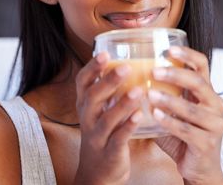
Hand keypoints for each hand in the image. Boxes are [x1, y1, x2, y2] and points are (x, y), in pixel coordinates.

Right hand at [74, 52, 143, 184]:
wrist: (97, 170)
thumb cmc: (103, 130)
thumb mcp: (99, 109)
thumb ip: (108, 89)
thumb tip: (128, 60)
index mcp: (85, 103)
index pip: (82, 82)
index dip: (92, 67)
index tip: (104, 53)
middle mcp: (87, 117)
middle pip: (93, 97)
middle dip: (108, 81)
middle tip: (126, 67)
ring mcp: (97, 135)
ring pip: (106, 119)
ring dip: (122, 104)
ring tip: (139, 90)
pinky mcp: (110, 152)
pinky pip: (118, 139)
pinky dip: (128, 127)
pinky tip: (140, 116)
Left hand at [149, 47, 222, 184]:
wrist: (197, 167)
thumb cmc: (181, 133)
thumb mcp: (174, 109)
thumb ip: (161, 93)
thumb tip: (129, 76)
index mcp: (206, 92)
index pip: (202, 65)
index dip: (187, 55)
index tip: (168, 49)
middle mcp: (215, 104)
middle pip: (199, 83)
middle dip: (176, 75)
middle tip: (154, 72)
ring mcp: (214, 124)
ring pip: (193, 108)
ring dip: (169, 100)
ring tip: (150, 94)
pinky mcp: (207, 143)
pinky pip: (187, 130)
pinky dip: (170, 122)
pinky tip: (154, 115)